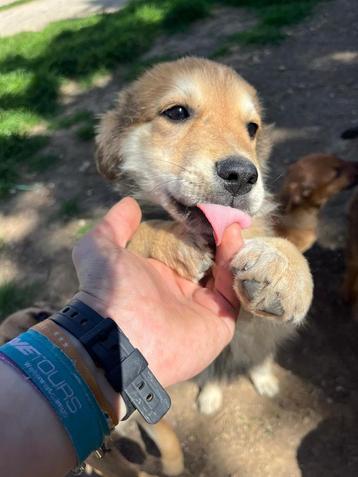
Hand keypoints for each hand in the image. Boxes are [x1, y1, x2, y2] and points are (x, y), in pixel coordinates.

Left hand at [72, 198, 242, 389]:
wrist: (117, 340)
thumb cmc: (110, 290)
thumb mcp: (101, 248)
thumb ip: (114, 225)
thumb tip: (129, 204)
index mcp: (157, 276)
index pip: (184, 249)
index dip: (195, 229)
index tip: (204, 208)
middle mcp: (180, 291)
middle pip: (208, 261)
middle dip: (217, 238)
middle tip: (224, 214)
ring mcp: (201, 308)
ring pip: (225, 274)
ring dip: (230, 248)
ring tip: (230, 224)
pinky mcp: (220, 323)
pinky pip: (234, 292)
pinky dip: (236, 265)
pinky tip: (232, 239)